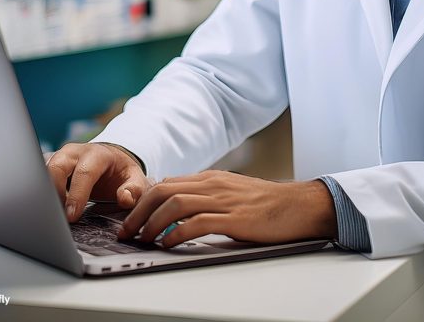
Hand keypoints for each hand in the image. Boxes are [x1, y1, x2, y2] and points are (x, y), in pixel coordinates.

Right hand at [46, 142, 149, 221]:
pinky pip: (36, 175)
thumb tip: (125, 198)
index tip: (72, 216)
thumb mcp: (135, 179)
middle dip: (54, 192)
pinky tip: (45, 208)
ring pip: (42, 170)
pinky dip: (38, 191)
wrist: (111, 160)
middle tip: (58, 216)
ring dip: (43, 192)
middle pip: (56, 166)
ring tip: (51, 214)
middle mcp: (76, 152)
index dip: (76, 195)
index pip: (84, 172)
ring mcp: (60, 156)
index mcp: (98, 154)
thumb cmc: (121, 173)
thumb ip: (134, 189)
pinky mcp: (49, 164)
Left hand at [117, 170, 337, 246]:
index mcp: (210, 178)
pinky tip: (167, 245)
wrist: (297, 205)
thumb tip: (176, 210)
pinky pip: (196, 223)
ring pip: (175, 204)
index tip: (129, 219)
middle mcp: (213, 184)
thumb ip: (206, 197)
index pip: (166, 183)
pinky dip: (176, 234)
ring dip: (152, 223)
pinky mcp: (233, 218)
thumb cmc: (265, 204)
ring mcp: (223, 200)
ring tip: (142, 239)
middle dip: (138, 212)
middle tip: (126, 232)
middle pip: (163, 190)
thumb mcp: (230, 193)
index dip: (142, 201)